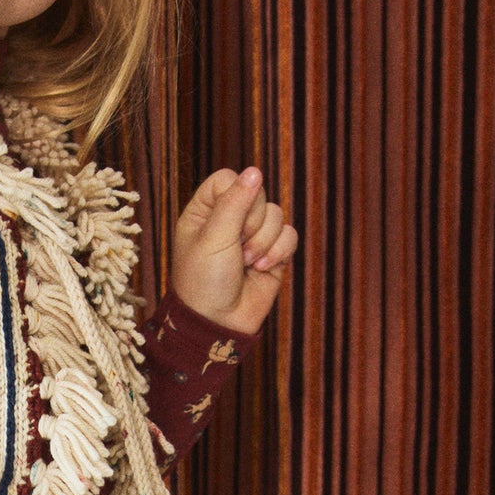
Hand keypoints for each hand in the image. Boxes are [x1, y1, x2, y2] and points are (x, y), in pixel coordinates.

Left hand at [168, 164, 299, 335]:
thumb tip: (255, 171)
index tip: (227, 222)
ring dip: (264, 242)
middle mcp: (230, 220)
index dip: (236, 196)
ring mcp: (253, 236)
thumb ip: (234, 202)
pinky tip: (261, 269)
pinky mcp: (272, 253)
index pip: (229, 179)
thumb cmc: (204, 281)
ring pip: (277, 215)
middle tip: (237, 248)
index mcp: (205, 211)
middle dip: (251, 224)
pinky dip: (279, 252)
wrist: (218, 323)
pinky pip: (289, 235)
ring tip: (246, 263)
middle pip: (258, 194)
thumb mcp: (213, 237)